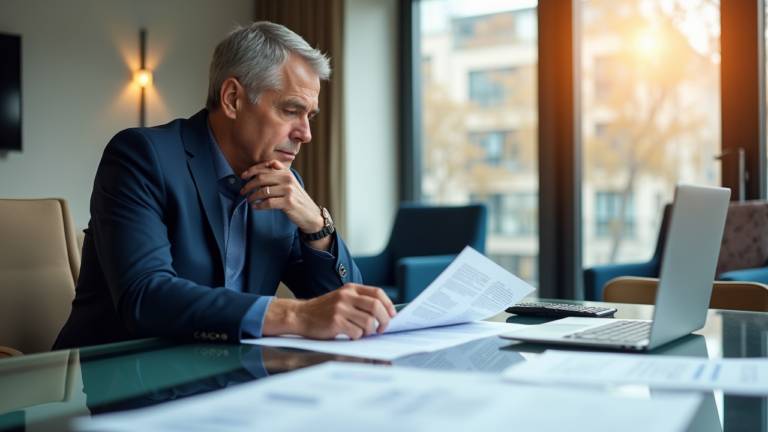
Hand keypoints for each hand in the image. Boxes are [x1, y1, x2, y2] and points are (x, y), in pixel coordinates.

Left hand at [240, 160, 323, 233]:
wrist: (311, 214)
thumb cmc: (296, 199)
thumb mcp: (290, 184)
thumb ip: (277, 176)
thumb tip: (255, 175)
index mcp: (287, 172)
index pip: (266, 166)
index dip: (252, 170)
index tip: (243, 176)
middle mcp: (288, 179)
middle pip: (261, 178)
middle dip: (248, 185)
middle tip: (243, 191)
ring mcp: (289, 190)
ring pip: (263, 191)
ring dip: (252, 197)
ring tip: (249, 200)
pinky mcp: (288, 202)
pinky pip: (268, 203)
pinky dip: (259, 206)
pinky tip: (256, 207)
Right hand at [263, 284, 397, 339]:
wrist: (300, 315)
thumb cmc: (324, 310)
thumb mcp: (342, 298)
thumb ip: (359, 301)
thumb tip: (384, 313)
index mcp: (351, 289)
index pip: (378, 293)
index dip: (388, 305)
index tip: (392, 315)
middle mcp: (346, 296)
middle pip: (376, 307)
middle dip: (384, 321)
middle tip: (381, 329)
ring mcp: (340, 308)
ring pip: (368, 322)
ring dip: (369, 331)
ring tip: (362, 333)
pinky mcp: (335, 322)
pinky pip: (356, 332)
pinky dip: (357, 337)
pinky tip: (350, 335)